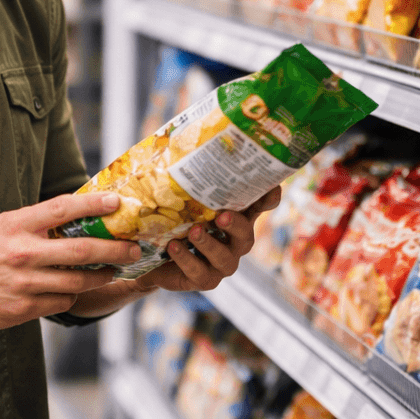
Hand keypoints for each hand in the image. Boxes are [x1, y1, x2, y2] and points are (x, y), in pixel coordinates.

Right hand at [0, 192, 140, 330]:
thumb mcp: (2, 225)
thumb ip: (36, 221)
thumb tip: (77, 212)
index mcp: (16, 226)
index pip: (62, 209)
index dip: (94, 204)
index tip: (117, 203)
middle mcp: (21, 253)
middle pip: (82, 249)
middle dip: (114, 249)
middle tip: (133, 248)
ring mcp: (23, 283)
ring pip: (78, 280)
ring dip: (101, 276)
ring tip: (111, 271)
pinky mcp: (22, 309)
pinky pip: (62, 300)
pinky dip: (71, 294)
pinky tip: (71, 289)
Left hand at [136, 185, 282, 293]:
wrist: (147, 253)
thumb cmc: (169, 218)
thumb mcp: (178, 197)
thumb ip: (185, 178)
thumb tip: (176, 138)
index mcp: (234, 216)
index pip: (260, 205)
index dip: (269, 197)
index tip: (272, 186)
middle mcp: (234, 241)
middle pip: (246, 235)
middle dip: (236, 225)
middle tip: (221, 215)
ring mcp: (222, 262)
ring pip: (226, 258)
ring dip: (209, 244)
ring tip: (192, 231)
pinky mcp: (204, 280)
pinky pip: (201, 273)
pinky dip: (186, 259)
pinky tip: (173, 246)